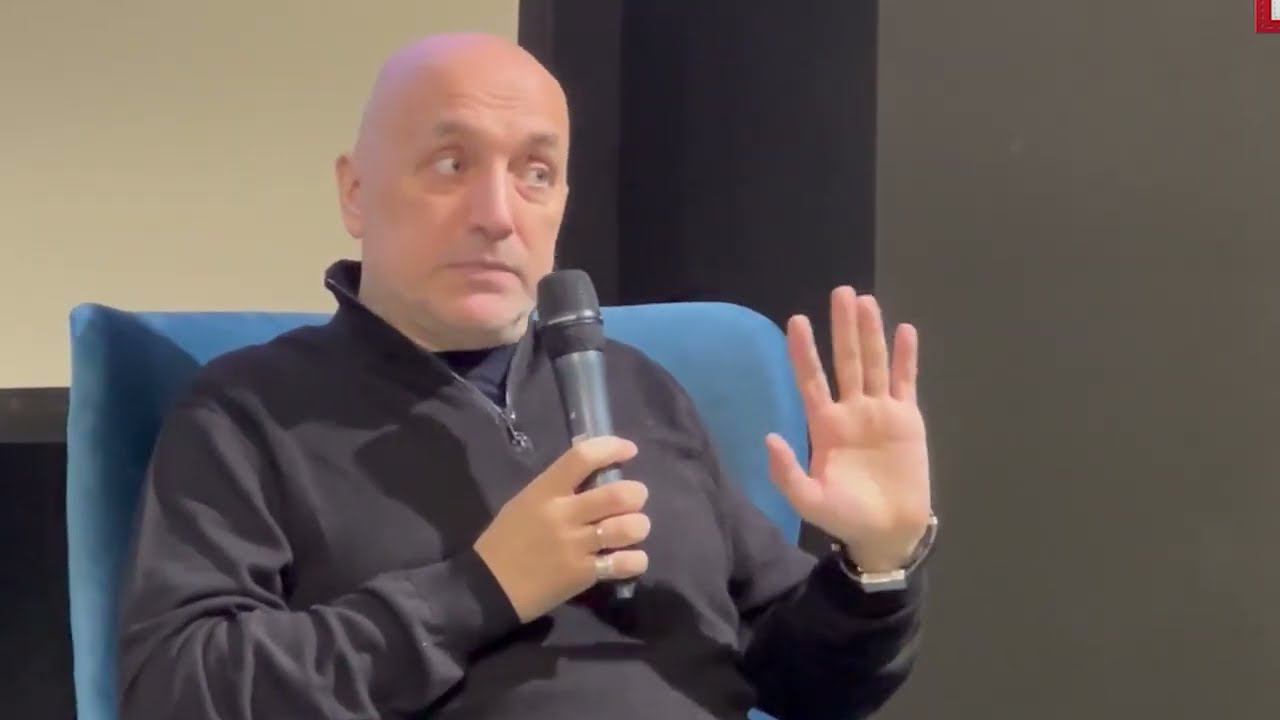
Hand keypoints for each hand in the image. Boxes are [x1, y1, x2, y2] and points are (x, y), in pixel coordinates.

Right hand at [473, 436, 650, 622]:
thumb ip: (557, 487)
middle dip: (636, 494)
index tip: (629, 450)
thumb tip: (594, 471)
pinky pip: (624, 563)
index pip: (583, 457)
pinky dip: (635, 559)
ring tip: (633, 529)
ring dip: (639, 526)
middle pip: (617, 494)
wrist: (487, 588)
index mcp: (545, 491)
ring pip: (627, 528)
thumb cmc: (505, 541)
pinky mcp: (582, 575)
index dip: (612, 448)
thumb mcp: (524, 503)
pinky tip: (629, 558)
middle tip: (634, 499)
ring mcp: (574, 546)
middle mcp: (562, 515)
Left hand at [766, 286, 931, 572]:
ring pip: (874, 364)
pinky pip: (905, 382)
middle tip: (841, 292)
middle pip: (846, 361)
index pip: (812, 380)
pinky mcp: (907, 419)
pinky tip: (905, 331)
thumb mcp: (810, 500)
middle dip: (843, 328)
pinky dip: (906, 357)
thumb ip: (787, 473)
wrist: (887, 532)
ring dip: (871, 333)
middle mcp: (851, 410)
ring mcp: (880, 412)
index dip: (804, 352)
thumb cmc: (845, 517)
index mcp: (824, 425)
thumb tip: (769, 438)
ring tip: (866, 301)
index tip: (797, 321)